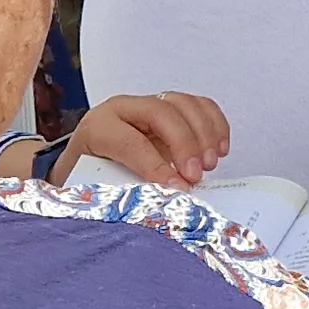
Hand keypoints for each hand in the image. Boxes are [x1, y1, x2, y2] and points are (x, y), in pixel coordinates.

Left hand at [65, 92, 230, 187]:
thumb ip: (122, 191)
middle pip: (161, 113)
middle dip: (184, 145)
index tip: (177, 187)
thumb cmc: (90, 177)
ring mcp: (150, 104)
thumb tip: (154, 204)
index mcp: (98, 128)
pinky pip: (199, 105)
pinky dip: (215, 125)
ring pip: (184, 104)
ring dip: (204, 133)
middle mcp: (124, 110)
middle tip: (196, 176)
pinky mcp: (171, 107)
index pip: (130, 141)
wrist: (87, 163)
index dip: (155, 165)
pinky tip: (220, 148)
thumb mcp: (95, 186)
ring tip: (211, 164)